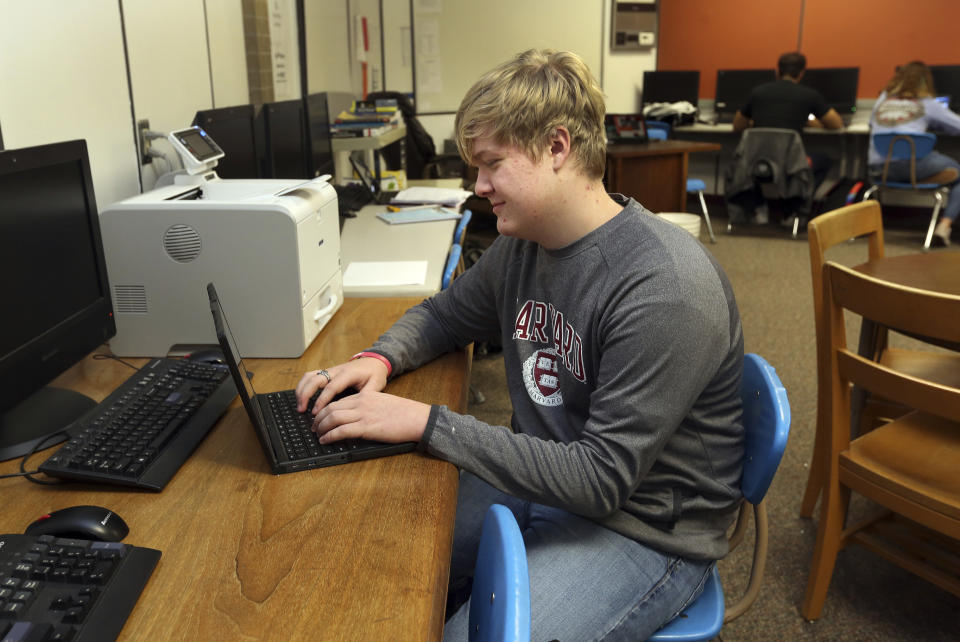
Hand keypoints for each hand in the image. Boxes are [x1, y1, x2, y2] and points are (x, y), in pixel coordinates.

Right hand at [294, 356, 388, 413]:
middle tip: (301, 410)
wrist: (374, 361)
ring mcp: (330, 370)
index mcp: (348, 374)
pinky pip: (310, 376)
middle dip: (305, 394)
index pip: (331, 387)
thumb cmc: (374, 373)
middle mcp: (336, 370)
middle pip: (315, 379)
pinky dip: (303, 386)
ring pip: (309, 376)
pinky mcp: (327, 372)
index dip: (321, 400)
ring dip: (301, 390)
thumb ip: (367, 396)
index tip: (315, 412)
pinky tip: (301, 398)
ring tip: (299, 406)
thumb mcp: (376, 384)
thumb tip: (357, 408)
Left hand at [311, 390, 430, 443]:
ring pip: (333, 418)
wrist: (418, 418)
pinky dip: (329, 436)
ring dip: (321, 428)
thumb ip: (369, 406)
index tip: (320, 417)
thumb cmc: (405, 414)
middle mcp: (362, 402)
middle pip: (331, 408)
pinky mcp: (366, 428)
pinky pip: (341, 431)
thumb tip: (357, 417)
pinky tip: (325, 440)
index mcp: (366, 395)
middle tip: (314, 427)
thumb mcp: (384, 403)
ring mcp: (363, 414)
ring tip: (317, 435)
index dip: (325, 409)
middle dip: (319, 418)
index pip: (339, 401)